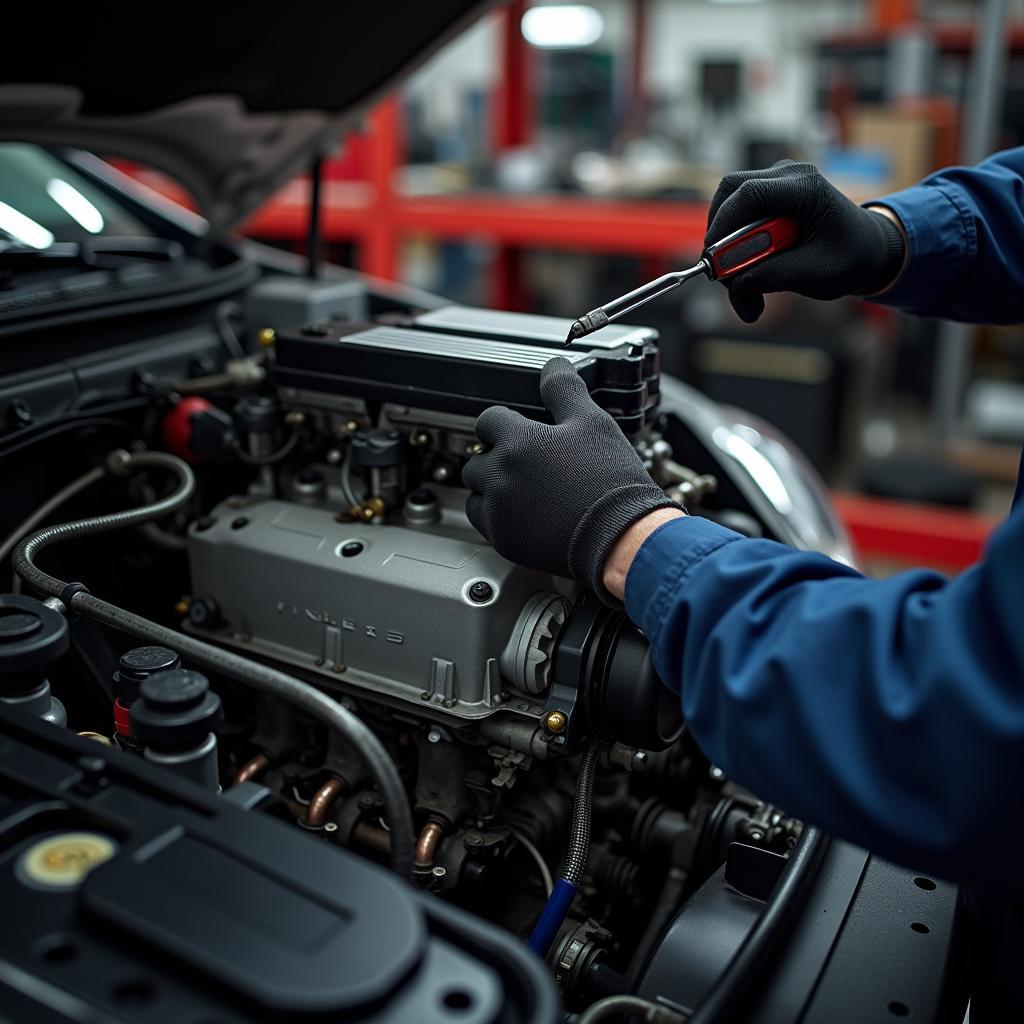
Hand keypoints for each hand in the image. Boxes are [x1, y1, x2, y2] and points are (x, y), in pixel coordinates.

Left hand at [463, 357, 681, 601]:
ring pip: (475, 491)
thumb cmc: (610, 481)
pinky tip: (522, 512)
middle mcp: (501, 475)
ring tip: (523, 488)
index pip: (488, 419)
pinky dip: (495, 515)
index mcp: (518, 442)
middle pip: (478, 457)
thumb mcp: (592, 422)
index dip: (504, 423)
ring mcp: (500, 510)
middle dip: (496, 456)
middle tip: (526, 463)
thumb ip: (564, 389)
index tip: (518, 430)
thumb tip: (554, 365)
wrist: (621, 536)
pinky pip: (482, 521)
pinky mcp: (504, 540)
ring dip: (491, 486)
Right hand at [706, 160, 906, 322]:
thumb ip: (774, 276)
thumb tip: (736, 281)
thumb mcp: (817, 274)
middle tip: (723, 276)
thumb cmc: (851, 257)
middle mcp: (787, 178)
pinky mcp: (767, 202)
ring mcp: (775, 186)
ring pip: (728, 211)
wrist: (868, 250)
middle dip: (719, 237)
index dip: (724, 226)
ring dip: (727, 252)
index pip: (748, 193)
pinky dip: (735, 254)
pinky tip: (748, 281)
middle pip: (730, 194)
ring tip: (742, 293)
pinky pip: (737, 222)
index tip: (715, 261)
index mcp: (806, 187)